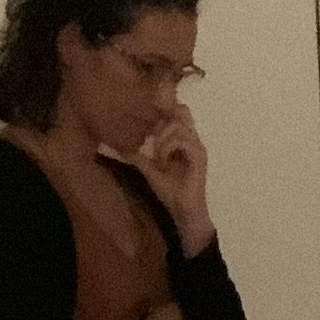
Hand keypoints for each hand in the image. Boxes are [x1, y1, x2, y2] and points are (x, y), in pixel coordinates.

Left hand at [133, 102, 215, 252]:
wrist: (182, 210)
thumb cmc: (170, 191)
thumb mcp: (149, 170)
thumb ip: (139, 157)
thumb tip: (120, 146)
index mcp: (184, 141)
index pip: (179, 112)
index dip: (164, 110)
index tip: (148, 126)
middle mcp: (193, 140)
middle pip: (182, 111)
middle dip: (162, 122)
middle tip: (151, 140)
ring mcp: (197, 148)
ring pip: (178, 125)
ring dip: (162, 139)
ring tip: (157, 156)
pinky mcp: (199, 157)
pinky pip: (182, 141)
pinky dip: (167, 149)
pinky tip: (163, 162)